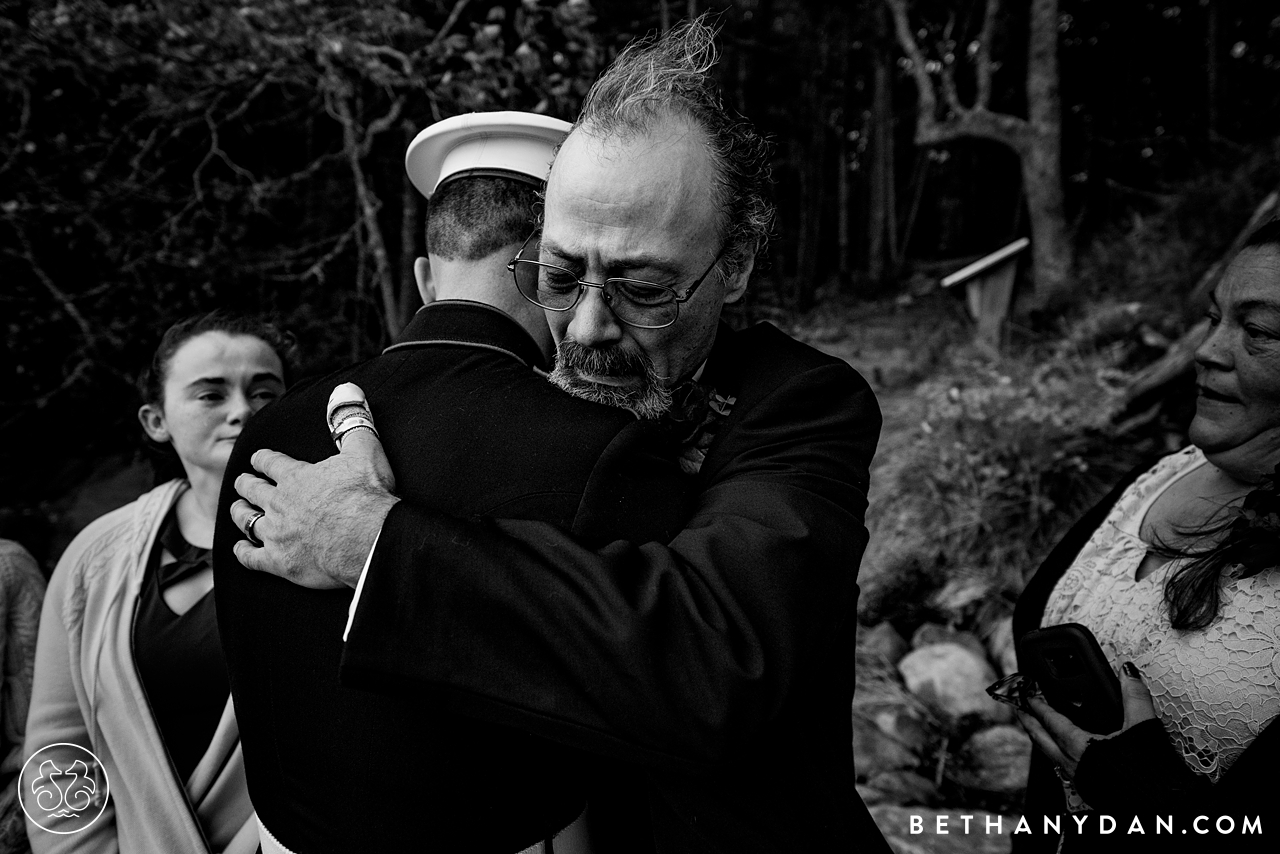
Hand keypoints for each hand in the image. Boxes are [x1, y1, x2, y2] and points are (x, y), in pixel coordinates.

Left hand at [231, 422, 398, 588]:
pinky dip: (242, 552)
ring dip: (240, 513)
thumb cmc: (367, 494)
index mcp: (296, 476)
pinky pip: (251, 557)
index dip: (262, 459)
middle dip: (246, 484)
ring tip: (237, 509)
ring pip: (247, 521)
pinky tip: (239, 549)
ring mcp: (276, 533)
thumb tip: (347, 389)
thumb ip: (351, 419)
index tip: (258, 458)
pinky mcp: (279, 562)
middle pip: (253, 490)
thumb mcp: (363, 449)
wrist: (368, 538)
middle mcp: (279, 502)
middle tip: (242, 483)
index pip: (270, 463)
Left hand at [1016, 661, 1156, 779]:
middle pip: (1041, 740)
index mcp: (1079, 747)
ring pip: (1051, 757)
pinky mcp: (1089, 791)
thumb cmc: (1150, 774)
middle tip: (1019, 711)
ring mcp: (1079, 780)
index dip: (1038, 707)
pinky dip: (1058, 756)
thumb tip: (1128, 673)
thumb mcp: (1143, 727)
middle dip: (1029, 723)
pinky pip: (1064, 769)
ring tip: (1039, 731)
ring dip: (1042, 741)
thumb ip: (1134, 696)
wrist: (1161, 806)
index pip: (1051, 722)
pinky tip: (1067, 755)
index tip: (1028, 697)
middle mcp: (1073, 765)